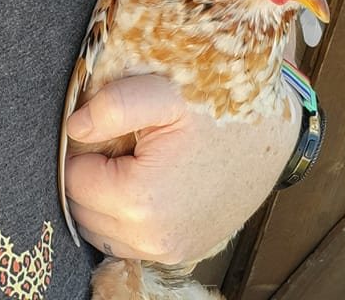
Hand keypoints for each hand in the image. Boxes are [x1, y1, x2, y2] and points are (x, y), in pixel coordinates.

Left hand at [63, 74, 298, 264]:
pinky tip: (146, 180)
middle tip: (118, 143)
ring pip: (102, 230)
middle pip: (84, 210)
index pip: (73, 181)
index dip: (79, 150)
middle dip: (89, 176)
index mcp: (144, 202)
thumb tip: (74, 128)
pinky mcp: (185, 251)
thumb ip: (113, 106)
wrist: (271, 132)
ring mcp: (173, 252)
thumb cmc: (217, 107)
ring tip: (133, 159)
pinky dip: (124, 215)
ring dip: (104, 198)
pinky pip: (130, 241)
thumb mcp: (162, 92)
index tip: (103, 129)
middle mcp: (156, 240)